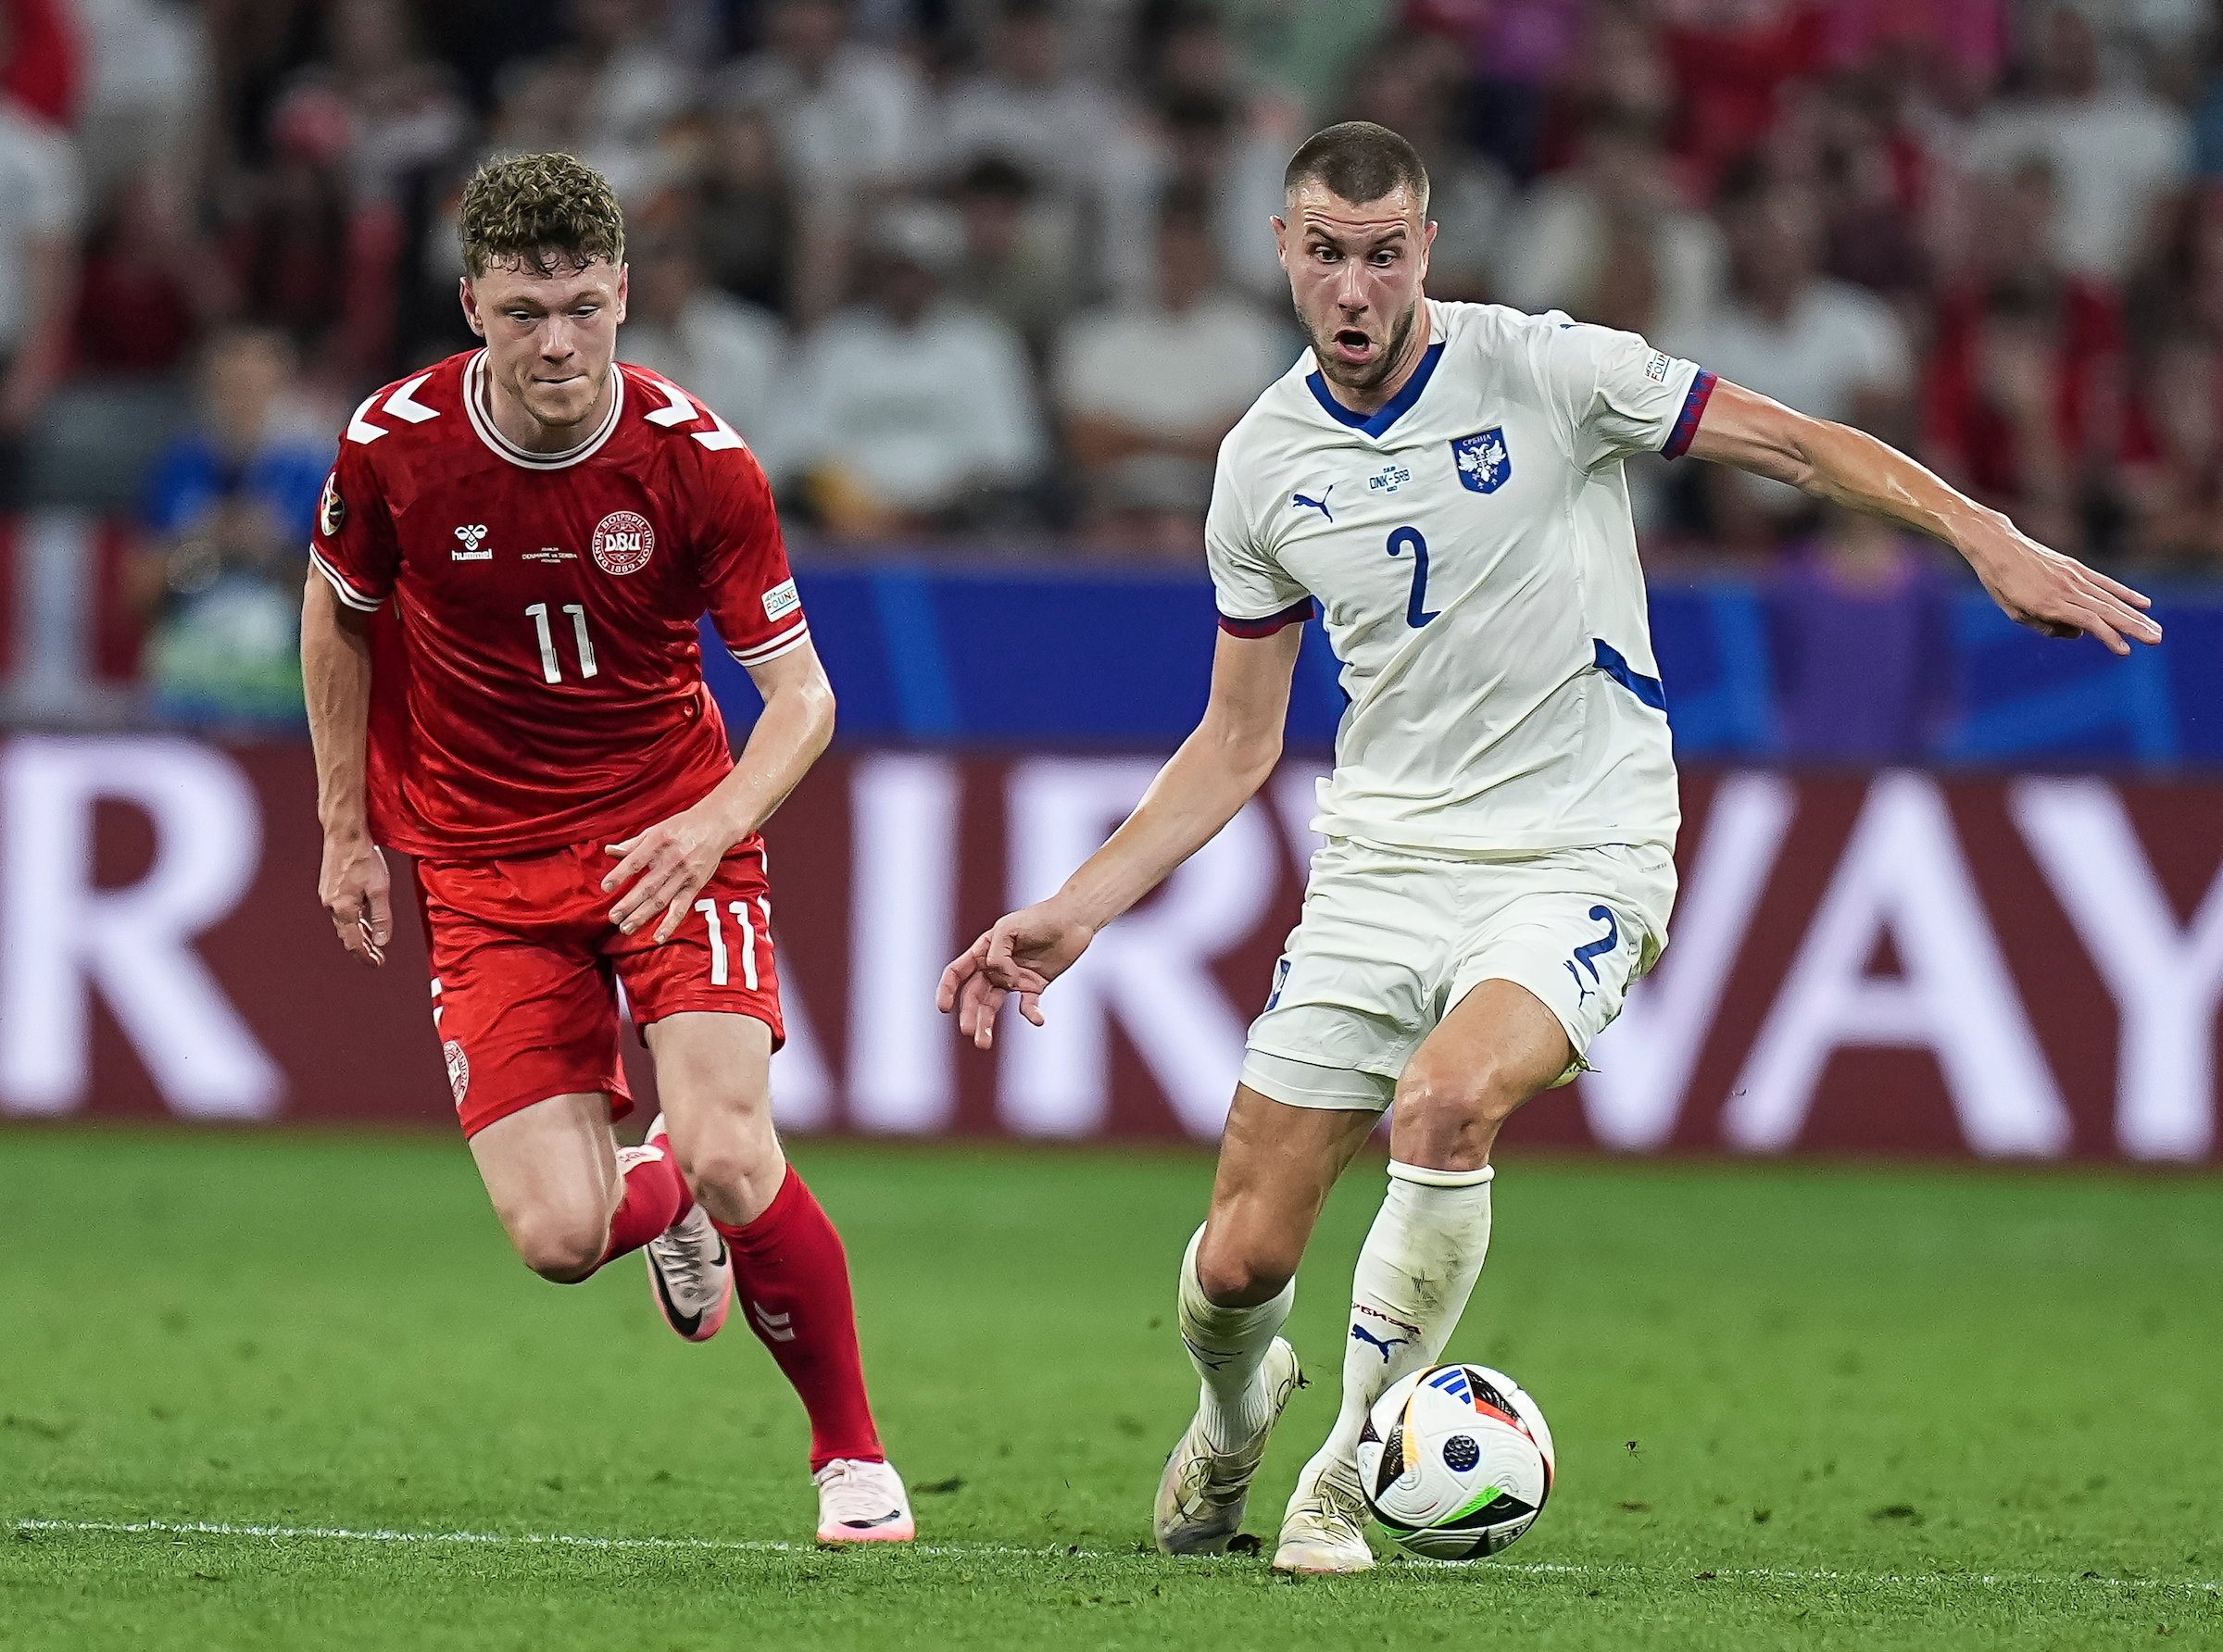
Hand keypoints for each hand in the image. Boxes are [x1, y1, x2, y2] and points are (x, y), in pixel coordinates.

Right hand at [319, 831, 390, 966]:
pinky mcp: (328, 888)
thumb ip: (381, 916)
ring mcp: (327, 896)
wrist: (344, 834)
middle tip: (377, 958)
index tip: (377, 964)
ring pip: (343, 924)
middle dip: (362, 948)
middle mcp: (331, 905)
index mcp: (343, 908)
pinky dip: (352, 921)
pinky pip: (340, 912)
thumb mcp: (380, 888)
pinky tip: (362, 921)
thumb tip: (382, 941)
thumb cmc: (364, 858)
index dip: (365, 956)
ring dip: (358, 935)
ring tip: (373, 944)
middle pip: (347, 935)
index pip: (354, 942)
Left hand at [603, 805, 734, 942]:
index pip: (635, 861)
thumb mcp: (655, 830)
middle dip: (628, 903)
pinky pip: (681, 907)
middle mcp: (671, 860)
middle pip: (647, 886)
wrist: (715, 825)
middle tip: (613, 917)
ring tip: (626, 928)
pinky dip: (670, 923)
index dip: (620, 875)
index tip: (605, 888)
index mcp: (657, 843)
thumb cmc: (682, 827)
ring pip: (661, 899)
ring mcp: (684, 875)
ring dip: (642, 916)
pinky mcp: (695, 885)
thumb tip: (609, 851)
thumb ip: (632, 844)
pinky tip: (658, 936)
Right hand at [936, 898, 1097, 1050]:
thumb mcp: (1010, 928)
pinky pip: (1027, 1005)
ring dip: (986, 1024)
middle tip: (969, 1032)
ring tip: (983, 1043)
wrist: (1072, 919)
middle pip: (974, 996)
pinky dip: (1030, 1014)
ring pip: (993, 1006)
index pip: (957, 973)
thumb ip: (997, 953)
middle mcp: (994, 967)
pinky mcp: (1034, 986)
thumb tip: (997, 975)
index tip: (944, 1008)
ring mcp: (1013, 978)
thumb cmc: (1039, 918)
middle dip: (969, 1015)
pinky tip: (1037, 1019)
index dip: (947, 990)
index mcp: (983, 951)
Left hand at [1961, 512, 2161, 656]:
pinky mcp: (2076, 567)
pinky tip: (2144, 604)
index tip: (2125, 651)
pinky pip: (2105, 582)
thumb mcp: (2015, 612)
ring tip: (2155, 629)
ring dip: (2135, 615)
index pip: (2087, 621)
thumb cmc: (2002, 584)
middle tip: (2156, 640)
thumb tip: (2080, 633)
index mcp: (2048, 603)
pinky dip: (2125, 593)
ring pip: (2110, 598)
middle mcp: (2065, 589)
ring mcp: (2074, 576)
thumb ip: (2046, 627)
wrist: (1999, 546)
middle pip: (2106, 610)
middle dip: (2133, 627)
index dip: (2108, 636)